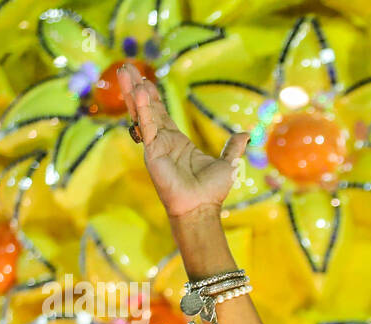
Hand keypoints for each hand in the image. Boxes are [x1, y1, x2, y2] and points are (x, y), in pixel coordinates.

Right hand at [117, 62, 248, 220]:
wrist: (201, 208)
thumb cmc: (212, 192)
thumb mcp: (228, 164)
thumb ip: (232, 147)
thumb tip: (245, 134)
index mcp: (178, 143)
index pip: (162, 115)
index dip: (153, 98)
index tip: (146, 81)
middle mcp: (164, 142)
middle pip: (148, 109)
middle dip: (138, 89)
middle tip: (127, 69)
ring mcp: (156, 146)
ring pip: (143, 114)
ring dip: (134, 93)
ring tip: (125, 71)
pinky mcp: (152, 152)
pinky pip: (147, 126)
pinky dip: (143, 109)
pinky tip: (139, 92)